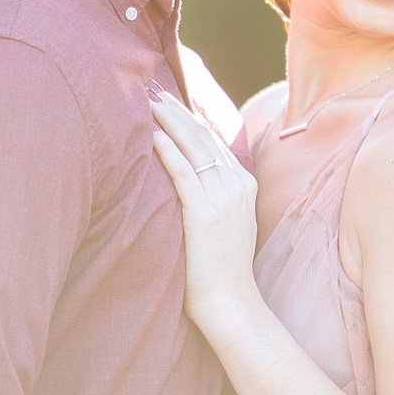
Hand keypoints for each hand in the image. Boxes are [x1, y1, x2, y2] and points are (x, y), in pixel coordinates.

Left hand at [148, 94, 262, 336]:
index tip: (171, 103)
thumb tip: (188, 183)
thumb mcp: (225, 226)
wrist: (231, 303)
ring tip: (149, 104)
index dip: (192, 119)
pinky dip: (168, 152)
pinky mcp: (204, 213)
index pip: (215, 142)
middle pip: (204, 137)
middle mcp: (237, 186)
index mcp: (244, 186)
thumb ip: (214, 199)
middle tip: (156, 91)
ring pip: (194, 148)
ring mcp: (223, 198)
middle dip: (179, 112)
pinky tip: (153, 137)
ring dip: (171, 123)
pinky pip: (183, 174)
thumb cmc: (220, 271)